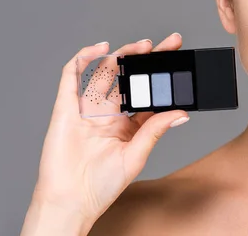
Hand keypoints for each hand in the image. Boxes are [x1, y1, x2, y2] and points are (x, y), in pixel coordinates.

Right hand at [21, 33, 188, 234]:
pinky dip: (84, 58)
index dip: (161, 77)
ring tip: (141, 46)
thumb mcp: (136, 156)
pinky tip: (100, 49)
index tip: (178, 61)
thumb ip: (154, 131)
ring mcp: (87, 109)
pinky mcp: (66, 108)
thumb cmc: (101, 186)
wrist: (70, 202)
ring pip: (104, 72)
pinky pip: (71, 77)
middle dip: (147, 59)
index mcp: (127, 125)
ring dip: (122, 55)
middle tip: (167, 44)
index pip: (147, 93)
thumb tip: (181, 113)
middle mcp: (108, 113)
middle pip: (129, 77)